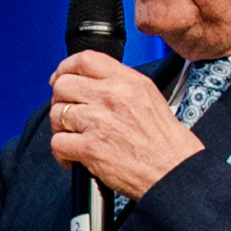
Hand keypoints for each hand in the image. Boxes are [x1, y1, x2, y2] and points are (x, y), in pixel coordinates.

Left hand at [47, 51, 200, 201]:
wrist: (173, 170)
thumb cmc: (163, 140)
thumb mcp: (148, 96)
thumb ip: (119, 84)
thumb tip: (88, 82)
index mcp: (127, 81)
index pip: (84, 59)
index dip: (65, 68)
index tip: (59, 78)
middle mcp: (112, 96)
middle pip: (63, 86)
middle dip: (60, 100)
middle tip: (68, 114)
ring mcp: (99, 121)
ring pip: (57, 114)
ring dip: (60, 128)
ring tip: (75, 137)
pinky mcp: (90, 147)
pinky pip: (57, 143)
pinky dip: (61, 153)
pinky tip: (74, 157)